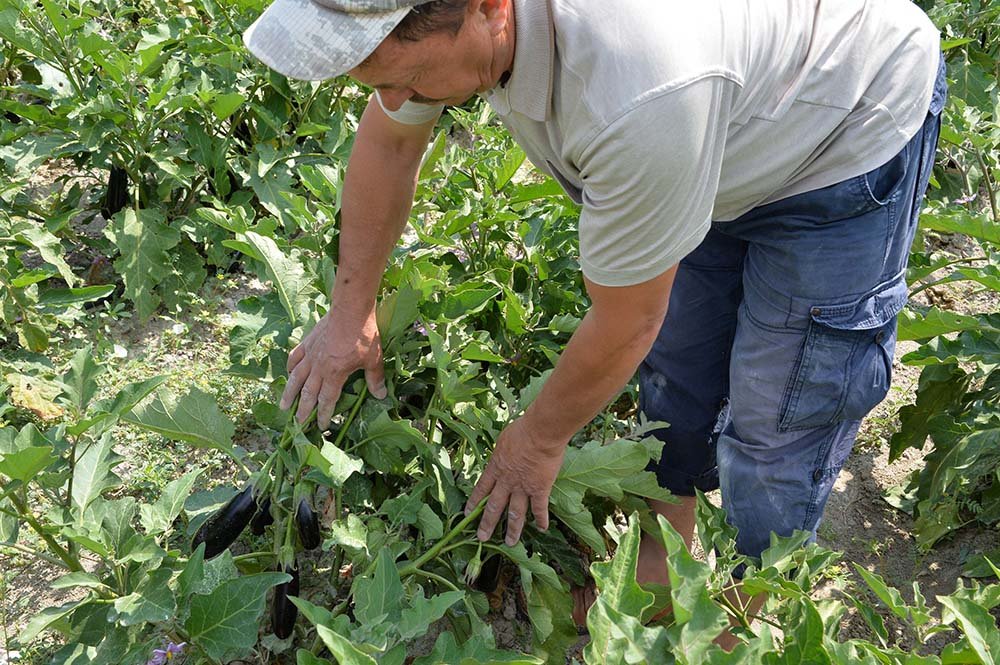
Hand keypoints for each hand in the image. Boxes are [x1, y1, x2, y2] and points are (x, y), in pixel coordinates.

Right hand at [281, 308, 387, 427]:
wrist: (351, 310)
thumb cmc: (364, 335)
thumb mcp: (374, 359)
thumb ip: (375, 378)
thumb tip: (380, 396)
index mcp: (334, 374)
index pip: (327, 400)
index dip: (324, 414)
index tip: (321, 425)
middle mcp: (318, 367)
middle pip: (308, 393)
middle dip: (303, 410)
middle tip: (298, 423)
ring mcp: (311, 354)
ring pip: (296, 378)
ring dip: (289, 393)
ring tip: (283, 406)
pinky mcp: (308, 341)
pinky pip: (295, 356)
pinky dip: (290, 366)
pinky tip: (289, 372)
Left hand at [464, 417, 565, 546]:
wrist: (540, 433)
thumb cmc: (522, 431)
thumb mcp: (503, 440)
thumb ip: (501, 452)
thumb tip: (501, 454)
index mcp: (495, 468)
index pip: (481, 489)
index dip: (473, 503)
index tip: (467, 514)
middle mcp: (506, 482)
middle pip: (494, 506)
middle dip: (487, 524)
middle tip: (482, 537)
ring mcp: (523, 487)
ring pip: (515, 513)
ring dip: (512, 530)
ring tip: (510, 542)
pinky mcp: (540, 489)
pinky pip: (540, 508)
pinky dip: (541, 519)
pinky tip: (542, 529)